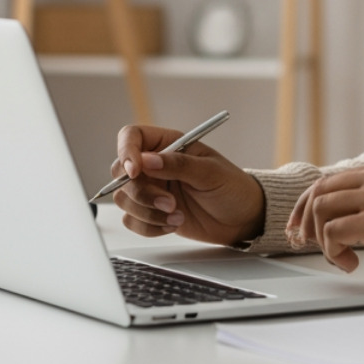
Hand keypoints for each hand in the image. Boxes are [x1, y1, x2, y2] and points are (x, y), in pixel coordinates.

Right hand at [111, 124, 265, 245]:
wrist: (242, 218)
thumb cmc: (232, 187)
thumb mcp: (210, 172)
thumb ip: (178, 164)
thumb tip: (147, 160)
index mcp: (168, 144)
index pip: (132, 137)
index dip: (126, 151)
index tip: (135, 171)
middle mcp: (154, 165)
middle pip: (121, 172)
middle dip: (142, 192)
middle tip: (169, 203)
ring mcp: (151, 189)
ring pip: (124, 199)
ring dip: (147, 212)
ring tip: (177, 215)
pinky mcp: (151, 213)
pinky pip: (132, 221)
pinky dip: (149, 227)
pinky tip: (173, 224)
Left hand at [286, 159, 363, 283]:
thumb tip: (336, 216)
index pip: (331, 179)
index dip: (307, 204)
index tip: (299, 226)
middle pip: (319, 190)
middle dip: (305, 220)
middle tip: (306, 244)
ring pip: (321, 209)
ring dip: (321, 239)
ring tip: (340, 257)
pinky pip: (332, 232)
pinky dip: (333, 252)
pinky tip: (352, 264)